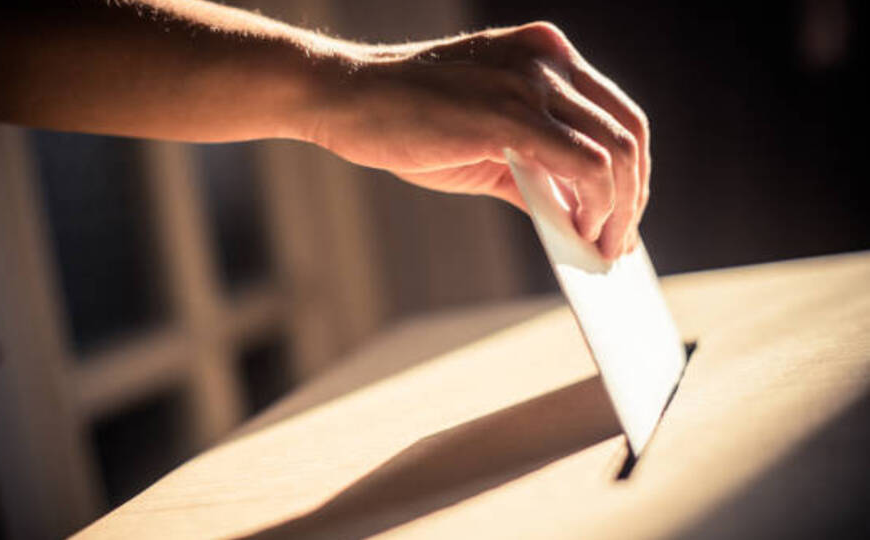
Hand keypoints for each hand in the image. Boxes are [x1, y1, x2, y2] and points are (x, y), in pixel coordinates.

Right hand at [304, 23, 649, 258]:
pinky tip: (578, 234)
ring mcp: (532, 81)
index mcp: (545, 55)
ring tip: (600, 248)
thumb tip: (578, 221)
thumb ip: (534, 173)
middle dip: (632, 196)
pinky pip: (584, 165)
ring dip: (618, 210)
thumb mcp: (484, 144)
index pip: (615, 114)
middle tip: (618, 243)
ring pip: (616, 150)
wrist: (347, 97)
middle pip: (628, 131)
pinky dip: (594, 207)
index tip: (624, 217)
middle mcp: (548, 59)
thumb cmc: (407, 118)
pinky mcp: (512, 113)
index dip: (630, 172)